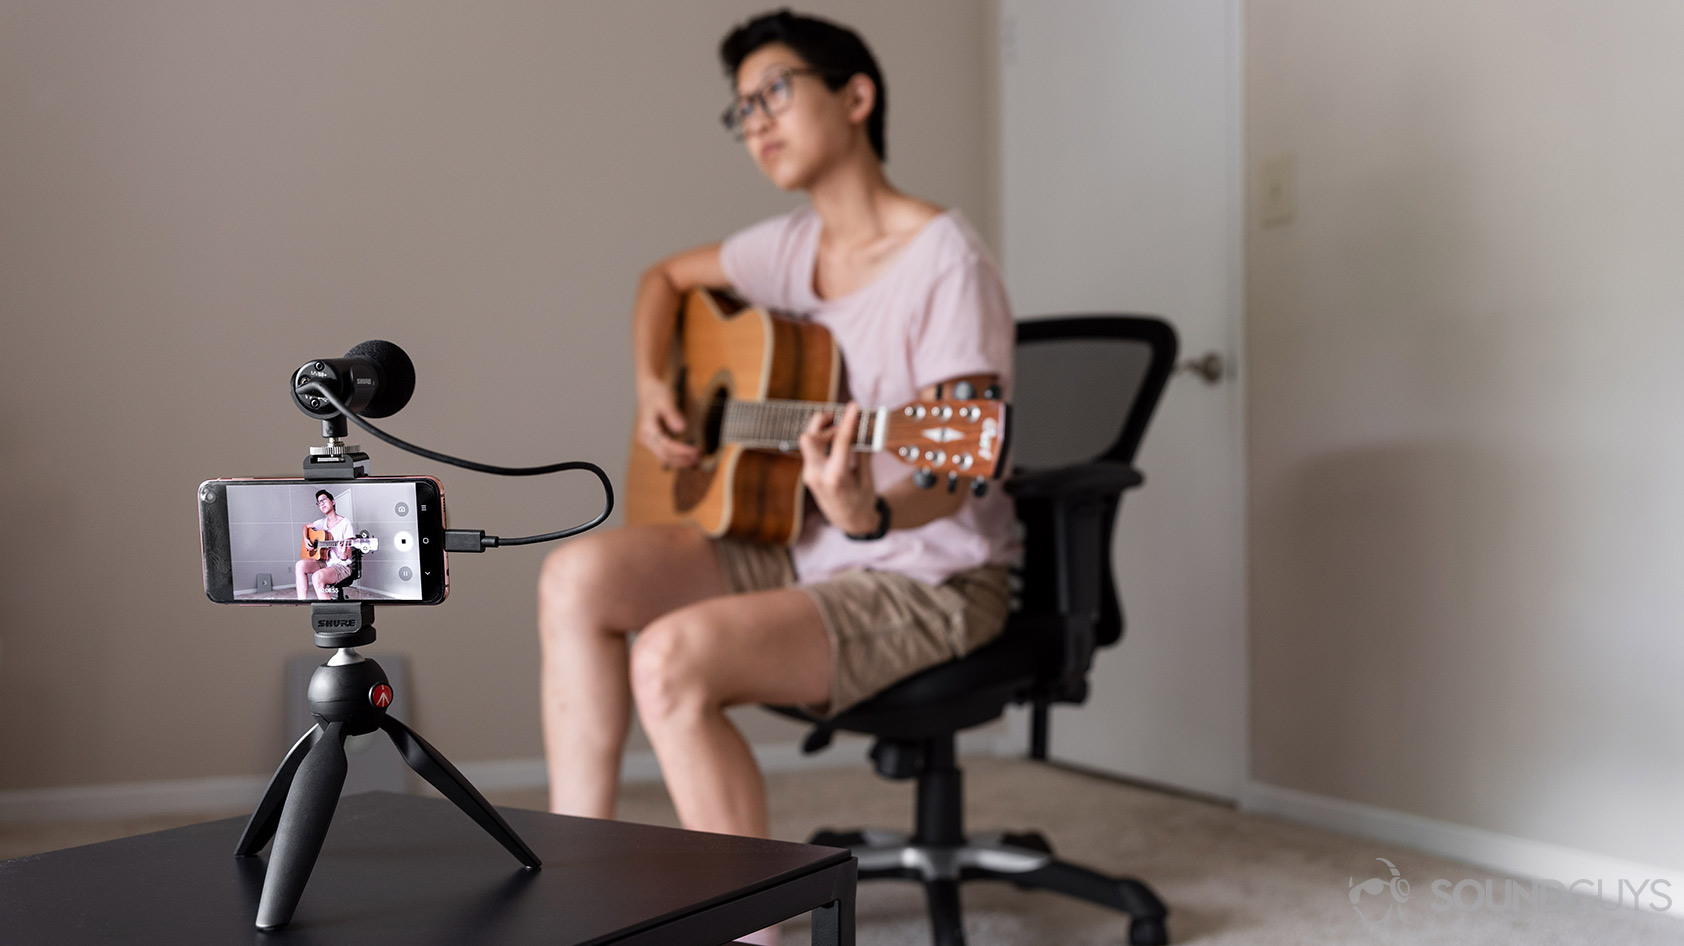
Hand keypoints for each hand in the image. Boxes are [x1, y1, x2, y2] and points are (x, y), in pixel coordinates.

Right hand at [636, 377, 698, 467]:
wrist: (651, 392)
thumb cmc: (658, 394)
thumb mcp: (666, 399)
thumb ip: (673, 414)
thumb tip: (681, 428)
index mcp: (647, 429)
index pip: (666, 445)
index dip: (682, 450)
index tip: (696, 450)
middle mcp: (646, 438)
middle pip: (665, 456)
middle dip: (683, 459)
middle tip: (700, 457)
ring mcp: (650, 442)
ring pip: (665, 459)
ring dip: (681, 462)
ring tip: (697, 460)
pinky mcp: (655, 443)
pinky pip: (666, 455)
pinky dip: (677, 459)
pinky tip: (690, 459)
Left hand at [797, 403, 878, 533]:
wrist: (849, 522)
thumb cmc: (862, 502)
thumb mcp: (866, 478)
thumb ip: (861, 453)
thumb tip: (861, 428)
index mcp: (836, 478)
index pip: (840, 441)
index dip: (848, 420)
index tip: (853, 406)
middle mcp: (818, 475)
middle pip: (809, 438)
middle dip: (823, 423)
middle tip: (841, 418)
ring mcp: (809, 475)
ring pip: (807, 442)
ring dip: (821, 430)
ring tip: (839, 428)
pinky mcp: (808, 474)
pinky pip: (811, 450)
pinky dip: (822, 441)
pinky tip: (836, 440)